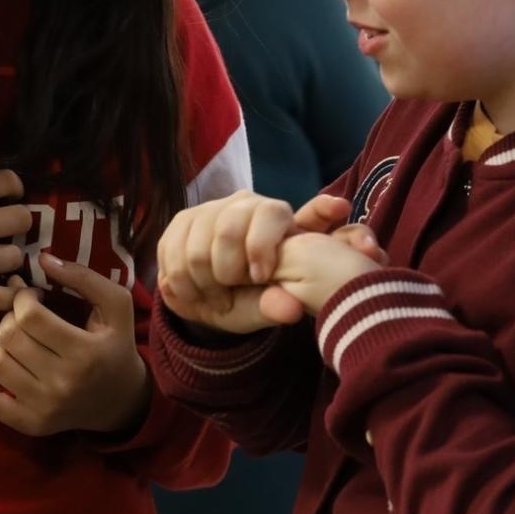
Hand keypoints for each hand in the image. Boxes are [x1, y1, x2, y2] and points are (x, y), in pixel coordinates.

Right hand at [0, 171, 30, 366]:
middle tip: (8, 234)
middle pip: (21, 217)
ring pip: (17, 255)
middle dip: (20, 225)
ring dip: (12, 262)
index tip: (9, 198)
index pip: (4, 180)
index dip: (13, 189)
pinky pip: (6, 295)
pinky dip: (11, 297)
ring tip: (1, 265)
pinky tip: (5, 295)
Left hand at [0, 254, 149, 436]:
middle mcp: (63, 383)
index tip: (33, 296)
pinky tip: (11, 369)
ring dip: (4, 346)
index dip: (23, 297)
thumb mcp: (116, 305)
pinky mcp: (31, 425)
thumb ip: (84, 277)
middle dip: (12, 317)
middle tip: (26, 317)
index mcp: (85, 352)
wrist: (120, 400)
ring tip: (21, 343)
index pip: (29, 315)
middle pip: (9, 337)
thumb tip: (43, 258)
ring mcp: (45, 408)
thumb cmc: (115, 345)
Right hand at [157, 192, 384, 334]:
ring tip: (215, 295)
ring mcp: (214, 208)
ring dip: (204, 280)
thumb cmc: (246, 299)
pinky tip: (193, 290)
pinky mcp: (183, 219)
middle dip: (229, 269)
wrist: (202, 300)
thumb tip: (292, 309)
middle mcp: (250, 204)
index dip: (319, 209)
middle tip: (234, 288)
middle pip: (233, 226)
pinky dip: (183, 282)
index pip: (298, 209)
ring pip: (201, 245)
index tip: (338, 208)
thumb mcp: (264, 308)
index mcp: (281, 222)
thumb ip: (277, 306)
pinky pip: (176, 252)